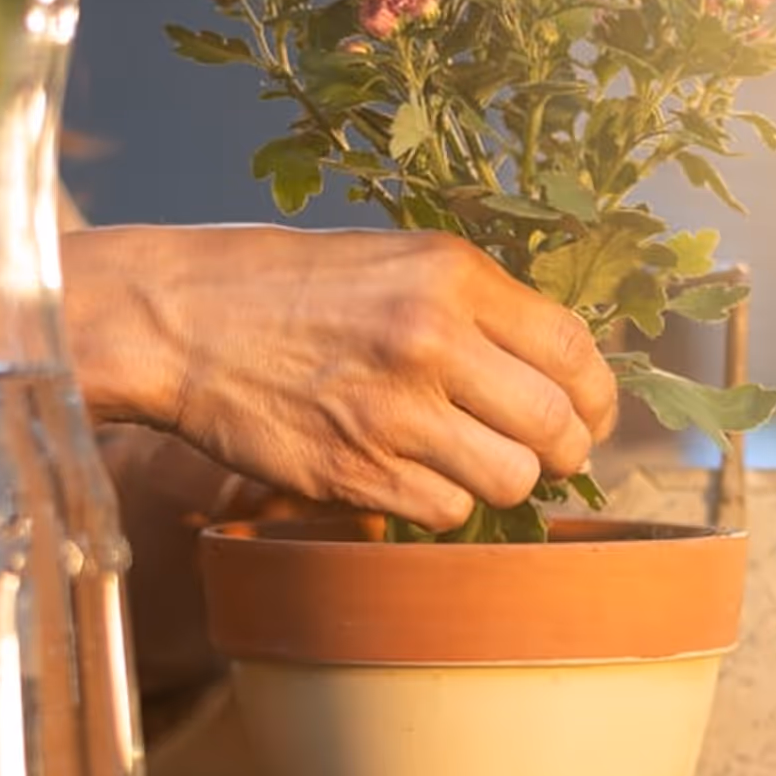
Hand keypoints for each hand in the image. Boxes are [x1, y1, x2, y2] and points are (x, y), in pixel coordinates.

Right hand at [63, 224, 617, 530]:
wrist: (179, 321)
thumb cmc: (288, 287)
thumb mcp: (393, 261)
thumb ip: (476, 309)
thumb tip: (559, 372)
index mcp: (452, 276)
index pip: (573, 351)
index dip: (596, 398)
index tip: (589, 415)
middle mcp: (432, 340)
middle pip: (555, 427)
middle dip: (563, 451)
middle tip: (542, 452)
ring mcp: (393, 411)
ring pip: (510, 481)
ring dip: (501, 481)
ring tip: (467, 460)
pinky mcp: (354, 472)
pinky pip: (445, 513)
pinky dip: (439, 504)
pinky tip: (409, 473)